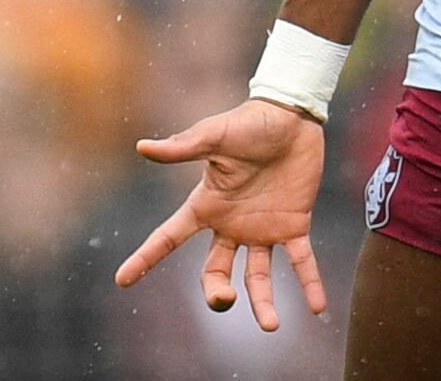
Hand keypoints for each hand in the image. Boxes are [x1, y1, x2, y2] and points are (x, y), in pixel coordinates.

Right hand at [113, 98, 329, 330]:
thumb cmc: (249, 122)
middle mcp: (231, 224)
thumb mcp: (214, 135)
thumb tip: (142, 147)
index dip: (145, 258)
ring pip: (258, 276)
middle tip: (225, 298)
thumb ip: (182, 147)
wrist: (292, 114)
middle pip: (215, 271)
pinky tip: (318, 306)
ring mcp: (263, 228)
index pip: (169, 237)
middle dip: (216, 293)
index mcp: (207, 205)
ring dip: (263, 302)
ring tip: (271, 325)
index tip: (122, 279)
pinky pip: (302, 261)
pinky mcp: (294, 224)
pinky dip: (310, 284)